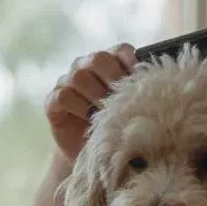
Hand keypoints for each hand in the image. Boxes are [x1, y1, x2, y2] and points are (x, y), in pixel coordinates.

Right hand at [45, 43, 137, 162]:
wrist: (95, 154)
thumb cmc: (117, 127)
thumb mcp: (131, 108)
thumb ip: (138, 92)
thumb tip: (154, 85)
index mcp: (110, 63)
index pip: (121, 50)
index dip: (131, 64)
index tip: (139, 83)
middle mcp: (86, 66)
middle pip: (97, 59)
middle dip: (112, 79)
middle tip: (120, 99)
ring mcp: (67, 82)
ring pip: (78, 76)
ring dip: (95, 95)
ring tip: (105, 112)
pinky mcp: (52, 101)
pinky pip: (63, 96)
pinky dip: (78, 107)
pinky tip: (89, 119)